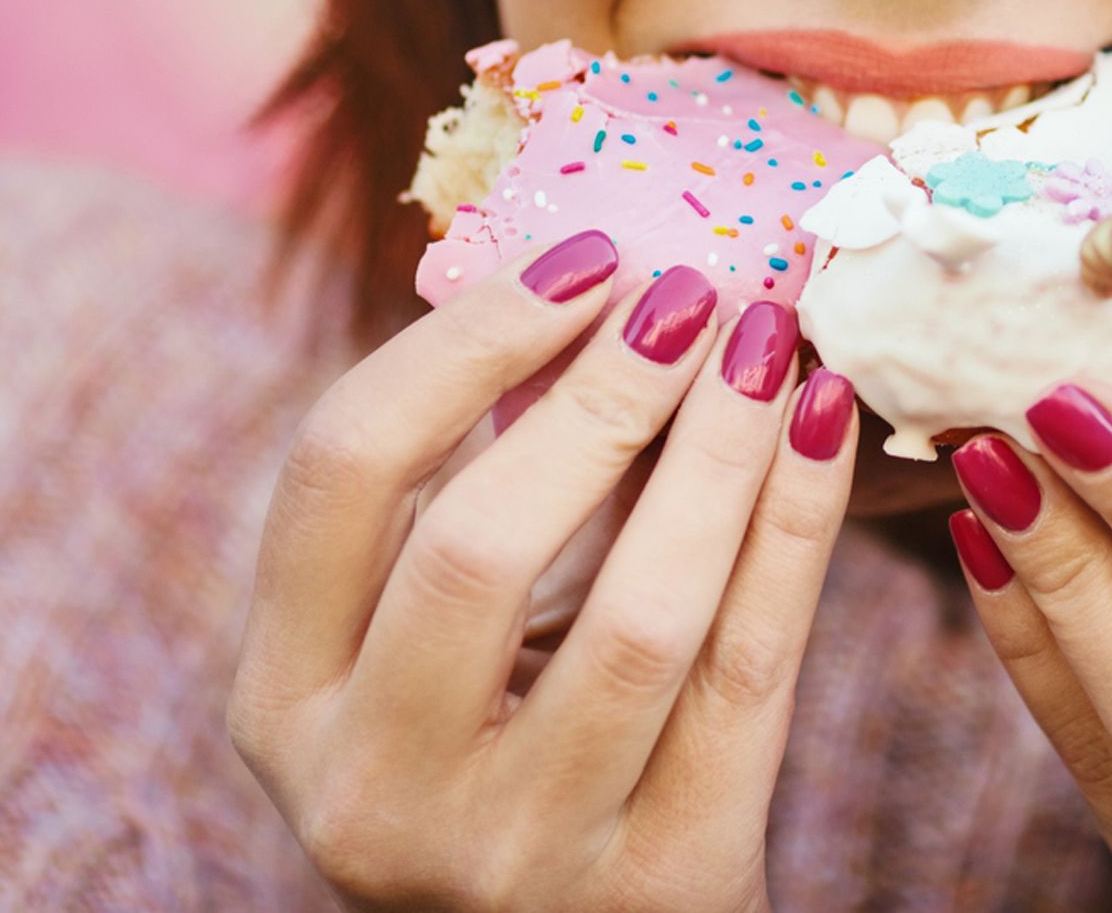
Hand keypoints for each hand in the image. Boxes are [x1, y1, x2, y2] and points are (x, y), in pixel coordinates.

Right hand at [229, 232, 858, 910]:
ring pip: (641, 613)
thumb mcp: (435, 655)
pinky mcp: (660, 882)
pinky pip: (751, 671)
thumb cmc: (507, 757)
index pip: (341, 471)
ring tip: (769, 347)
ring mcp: (516, 851)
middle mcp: (371, 789)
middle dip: (602, 393)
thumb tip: (598, 296)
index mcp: (286, 701)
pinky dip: (798, 529)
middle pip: (479, 541)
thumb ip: (473, 506)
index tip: (584, 261)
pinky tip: (825, 428)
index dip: (463, 341)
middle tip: (693, 295)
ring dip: (720, 449)